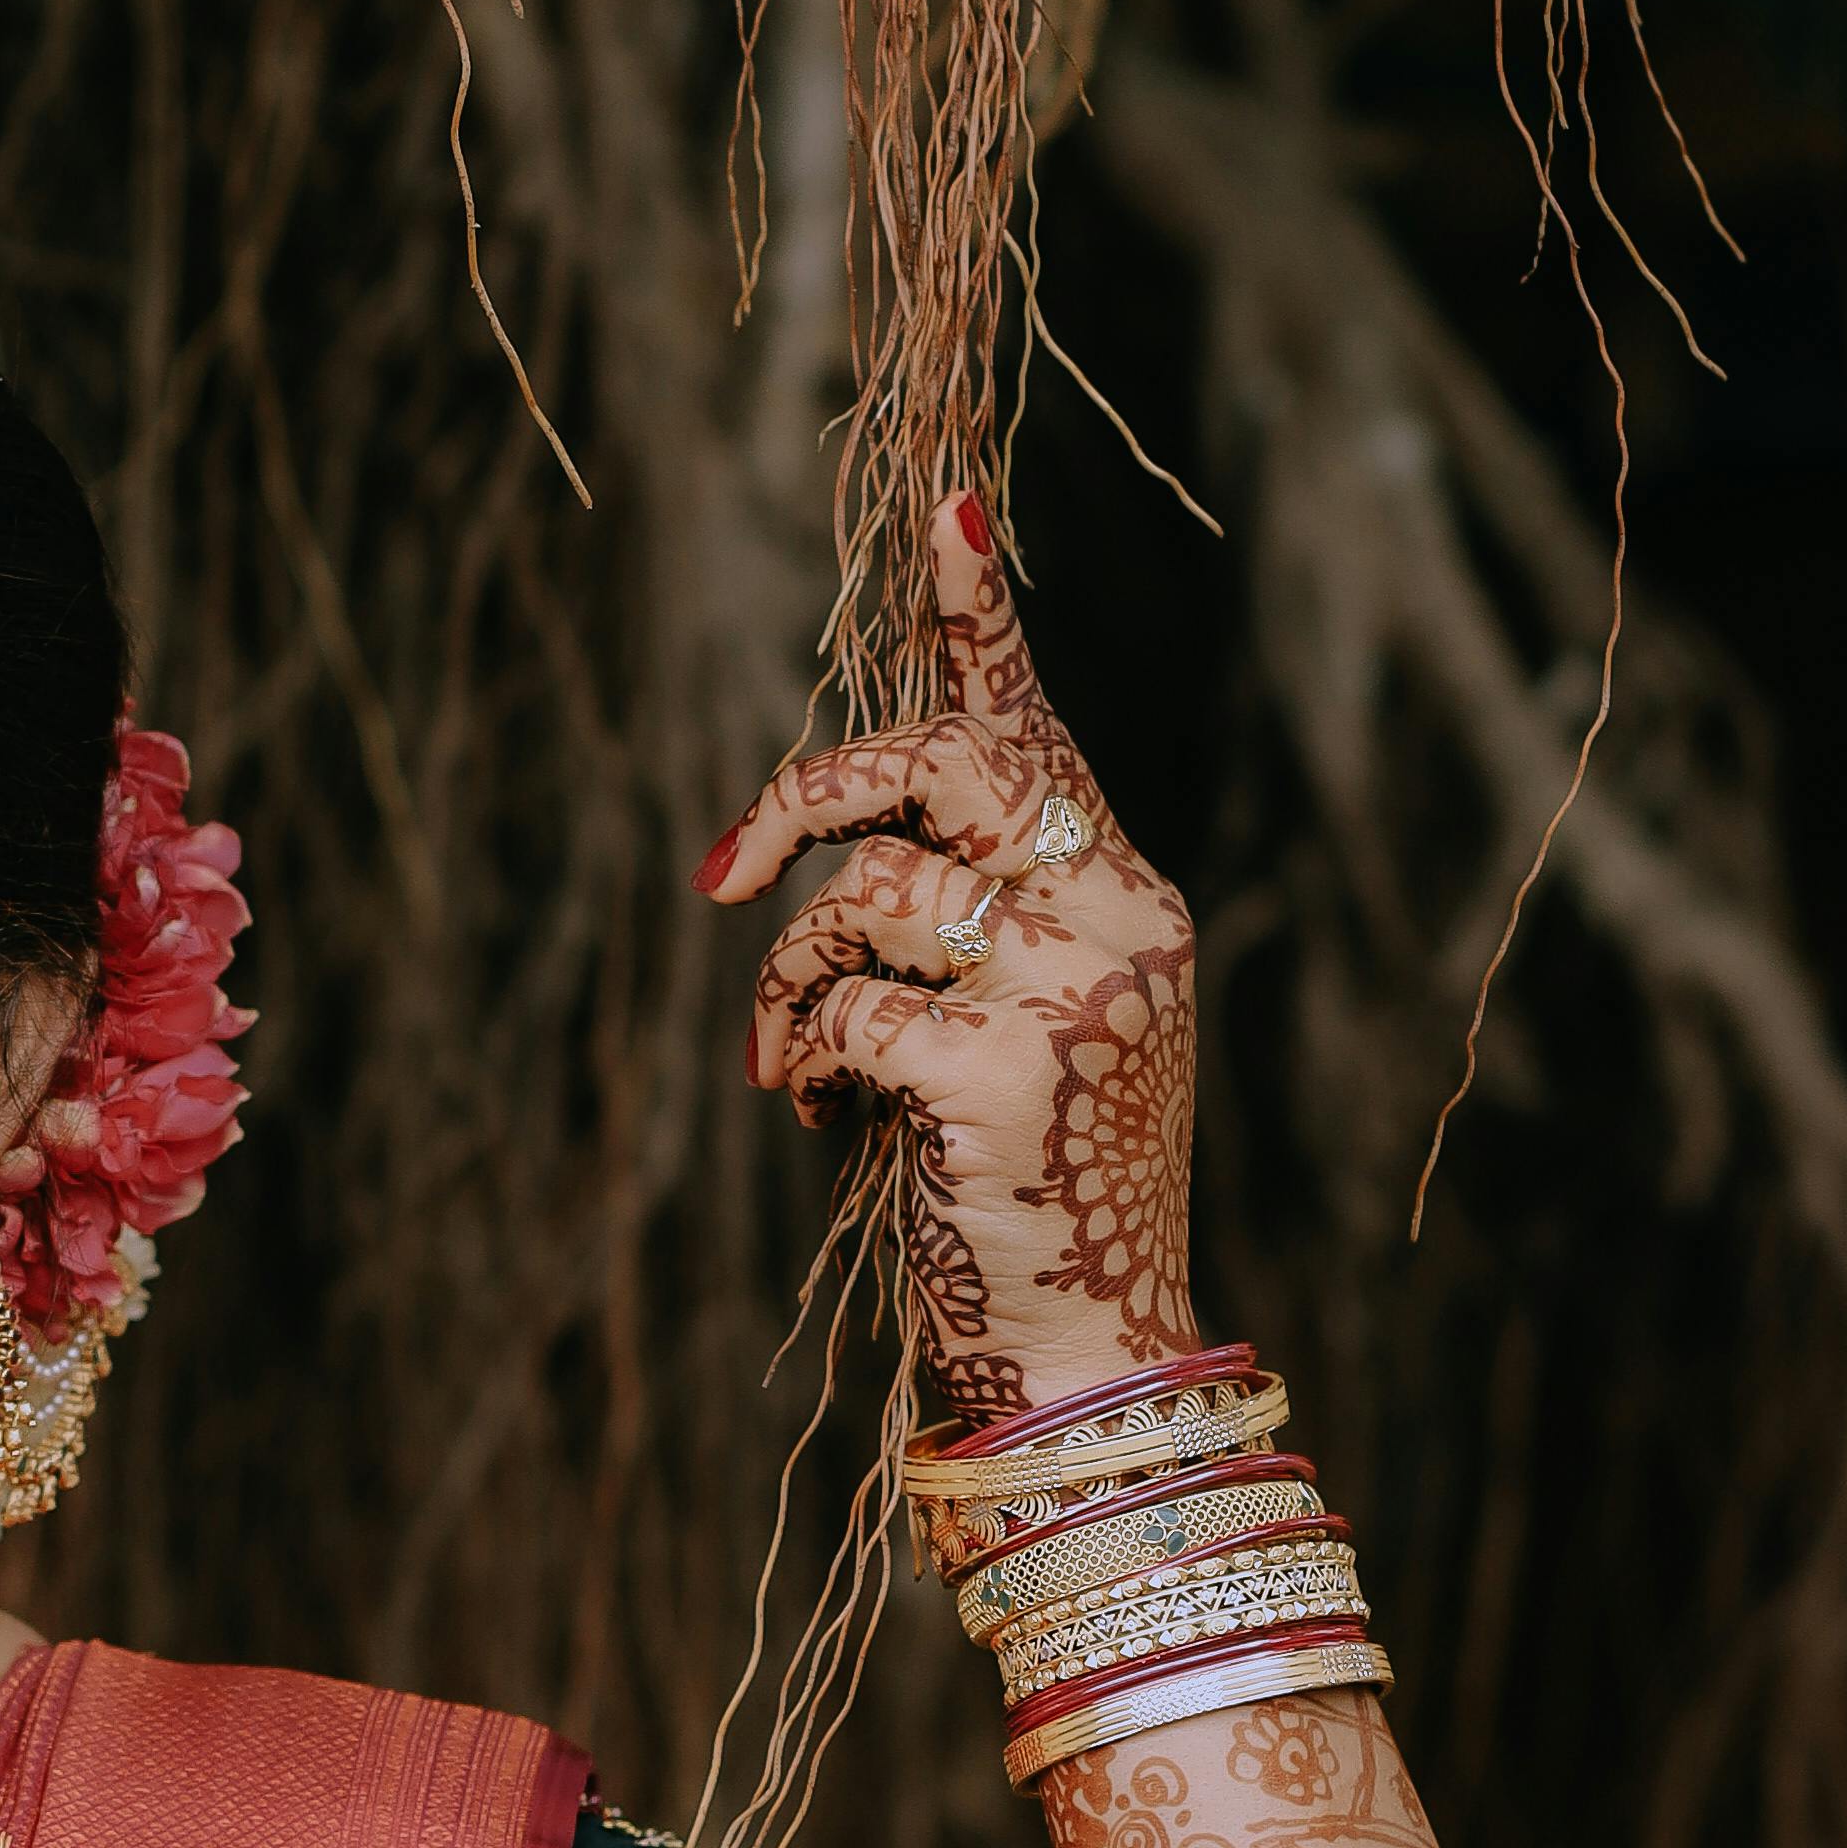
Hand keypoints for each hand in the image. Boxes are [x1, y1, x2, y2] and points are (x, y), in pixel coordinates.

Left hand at [699, 492, 1196, 1428]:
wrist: (1080, 1348)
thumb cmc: (1015, 1180)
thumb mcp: (997, 1021)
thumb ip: (949, 920)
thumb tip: (819, 847)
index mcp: (1119, 891)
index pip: (1038, 724)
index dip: (982, 610)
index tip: (947, 500)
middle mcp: (1117, 913)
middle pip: (941, 759)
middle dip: (810, 795)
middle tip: (727, 877)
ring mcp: (1074, 983)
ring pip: (868, 892)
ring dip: (790, 977)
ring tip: (795, 1063)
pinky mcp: (1010, 1060)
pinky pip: (845, 1004)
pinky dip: (799, 1058)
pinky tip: (821, 1116)